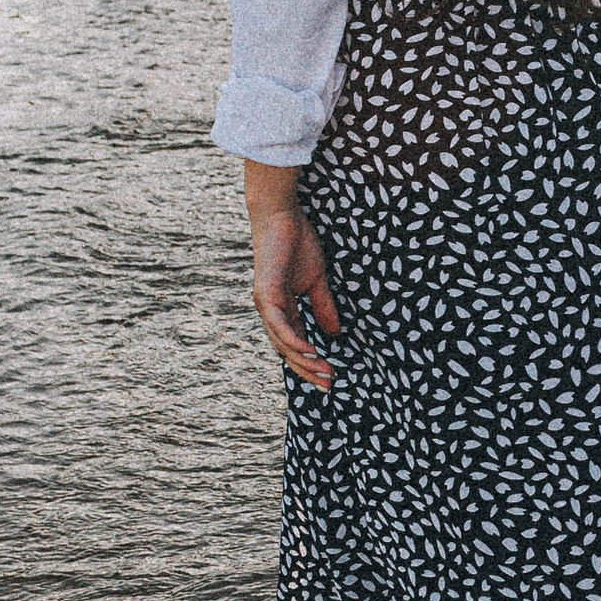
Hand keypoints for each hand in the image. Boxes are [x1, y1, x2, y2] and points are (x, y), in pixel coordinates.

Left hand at [247, 182, 339, 387]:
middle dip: (307, 370)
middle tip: (329, 385)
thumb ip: (323, 307)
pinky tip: (309, 352)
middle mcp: (270, 311)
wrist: (281, 215)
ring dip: (303, 360)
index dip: (310, 363)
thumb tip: (335, 334)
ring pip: (282, 342)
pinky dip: (294, 340)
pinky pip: (280, 324)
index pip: (295, 344)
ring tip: (324, 372)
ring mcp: (265, 304)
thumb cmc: (296, 243)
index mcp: (282, 309)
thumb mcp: (316, 281)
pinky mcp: (266, 293)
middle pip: (286, 351)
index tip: (330, 378)